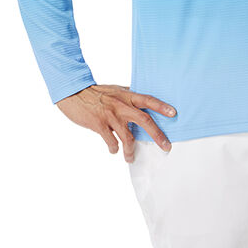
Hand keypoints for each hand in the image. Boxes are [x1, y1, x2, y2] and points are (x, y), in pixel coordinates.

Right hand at [56, 84, 174, 161]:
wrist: (74, 93)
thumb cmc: (95, 92)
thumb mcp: (115, 90)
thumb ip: (127, 96)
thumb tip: (141, 100)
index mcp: (126, 95)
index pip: (148, 100)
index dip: (161, 106)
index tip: (174, 113)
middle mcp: (121, 105)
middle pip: (144, 120)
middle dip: (157, 135)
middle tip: (166, 146)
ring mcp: (110, 115)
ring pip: (127, 137)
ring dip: (131, 150)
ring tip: (131, 158)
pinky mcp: (99, 125)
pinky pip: (111, 141)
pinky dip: (114, 148)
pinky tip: (114, 150)